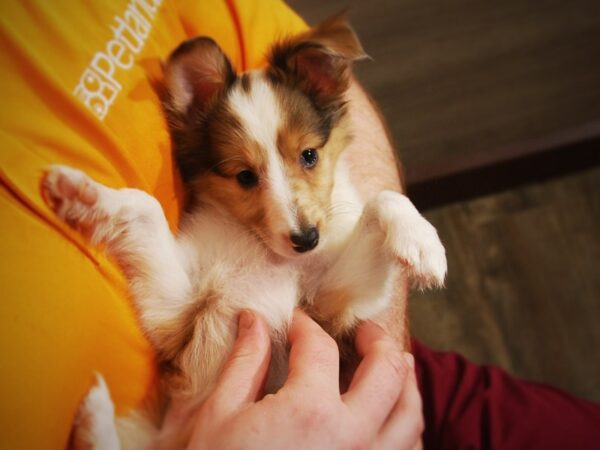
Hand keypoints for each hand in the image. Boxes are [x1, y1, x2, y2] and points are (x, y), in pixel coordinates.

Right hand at [187, 310, 423, 449]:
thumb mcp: (221, 415)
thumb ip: (246, 362)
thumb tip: (255, 320)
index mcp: (311, 411)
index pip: (320, 348)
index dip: (306, 326)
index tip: (296, 322)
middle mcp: (352, 437)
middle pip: (387, 371)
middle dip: (377, 340)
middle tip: (364, 329)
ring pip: (410, 414)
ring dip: (406, 380)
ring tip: (395, 362)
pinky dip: (407, 425)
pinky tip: (392, 415)